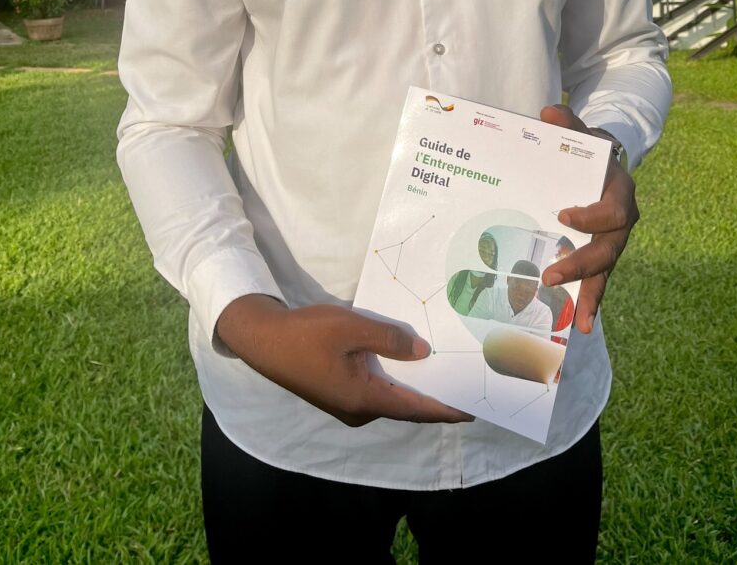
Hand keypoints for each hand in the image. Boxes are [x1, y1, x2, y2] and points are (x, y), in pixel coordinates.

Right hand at [215, 294, 473, 426]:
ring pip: (390, 399)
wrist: (262, 340)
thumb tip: (422, 351)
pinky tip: (405, 365)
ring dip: (414, 389)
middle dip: (434, 399)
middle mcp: (359, 410)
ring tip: (442, 375)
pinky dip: (395, 381)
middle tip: (463, 387)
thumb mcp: (351, 328)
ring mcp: (347, 404)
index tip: (474, 410)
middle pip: (406, 407)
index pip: (416, 408)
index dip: (446, 409)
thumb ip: (388, 338)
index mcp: (365, 399)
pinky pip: (375, 390)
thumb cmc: (306, 334)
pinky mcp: (338, 392)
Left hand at [538, 104, 638, 333]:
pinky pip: (598, 279)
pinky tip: (582, 324)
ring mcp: (613, 240)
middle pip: (606, 249)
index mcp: (620, 192)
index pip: (612, 210)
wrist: (604, 163)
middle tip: (551, 276)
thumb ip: (568, 125)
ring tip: (580, 321)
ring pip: (604, 270)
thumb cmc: (590, 149)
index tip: (563, 217)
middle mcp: (622, 222)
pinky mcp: (601, 254)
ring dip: (590, 294)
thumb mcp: (582, 134)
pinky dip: (591, 301)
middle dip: (580, 265)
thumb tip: (549, 113)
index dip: (591, 217)